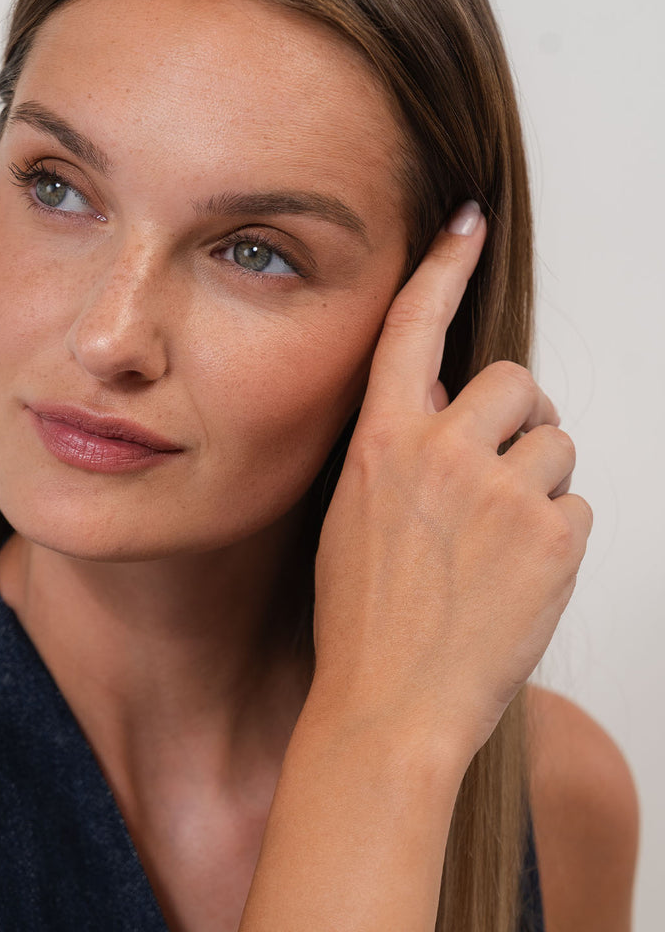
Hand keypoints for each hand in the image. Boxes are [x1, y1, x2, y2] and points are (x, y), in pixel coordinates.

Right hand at [310, 201, 591, 778]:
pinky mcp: (552, 536)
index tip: (467, 222)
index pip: (414, 331)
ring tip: (501, 548)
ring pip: (556, 445)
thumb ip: (400, 457)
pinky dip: (557, 537)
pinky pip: (577, 505)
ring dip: (540, 483)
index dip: (442, 269)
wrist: (388, 709)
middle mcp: (439, 454)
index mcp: (379, 445)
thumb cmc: (363, 624)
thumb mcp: (354, 521)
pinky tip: (516, 582)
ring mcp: (499, 493)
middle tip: (506, 470)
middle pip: (516, 382)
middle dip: (520, 419)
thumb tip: (454, 416)